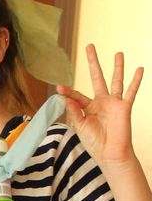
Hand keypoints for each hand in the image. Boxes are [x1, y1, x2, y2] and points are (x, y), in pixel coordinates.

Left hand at [57, 45, 142, 166]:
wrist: (110, 154)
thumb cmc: (95, 143)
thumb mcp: (81, 127)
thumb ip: (74, 111)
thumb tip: (65, 97)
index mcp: (88, 108)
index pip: (76, 95)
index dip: (68, 92)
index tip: (59, 87)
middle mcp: (101, 102)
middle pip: (97, 77)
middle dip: (93, 62)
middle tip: (89, 46)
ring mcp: (114, 103)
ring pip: (116, 80)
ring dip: (117, 67)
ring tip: (118, 53)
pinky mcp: (124, 107)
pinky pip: (131, 91)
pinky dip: (136, 80)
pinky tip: (139, 69)